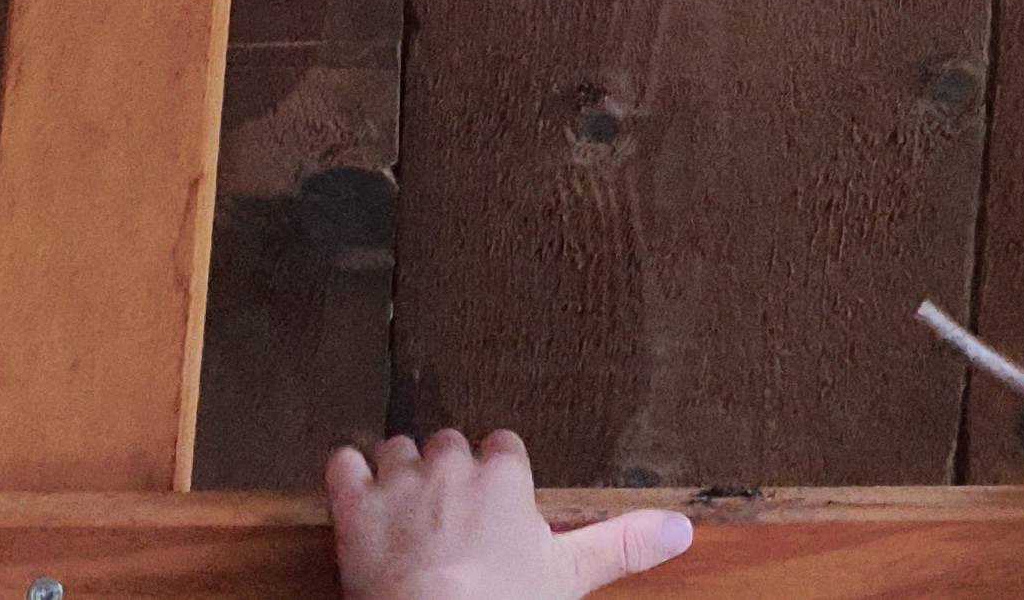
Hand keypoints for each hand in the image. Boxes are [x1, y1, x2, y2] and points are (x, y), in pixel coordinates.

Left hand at [327, 431, 695, 599]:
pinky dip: (346, 474)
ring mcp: (399, 482)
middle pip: (449, 444)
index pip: (502, 447)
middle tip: (451, 515)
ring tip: (405, 509)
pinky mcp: (354, 506)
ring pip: (397, 448)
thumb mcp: (571, 579)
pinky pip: (342, 462)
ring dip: (398, 473)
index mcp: (504, 475)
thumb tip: (681, 526)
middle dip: (447, 473)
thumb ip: (622, 543)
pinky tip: (354, 491)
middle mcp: (452, 465)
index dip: (498, 476)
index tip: (497, 500)